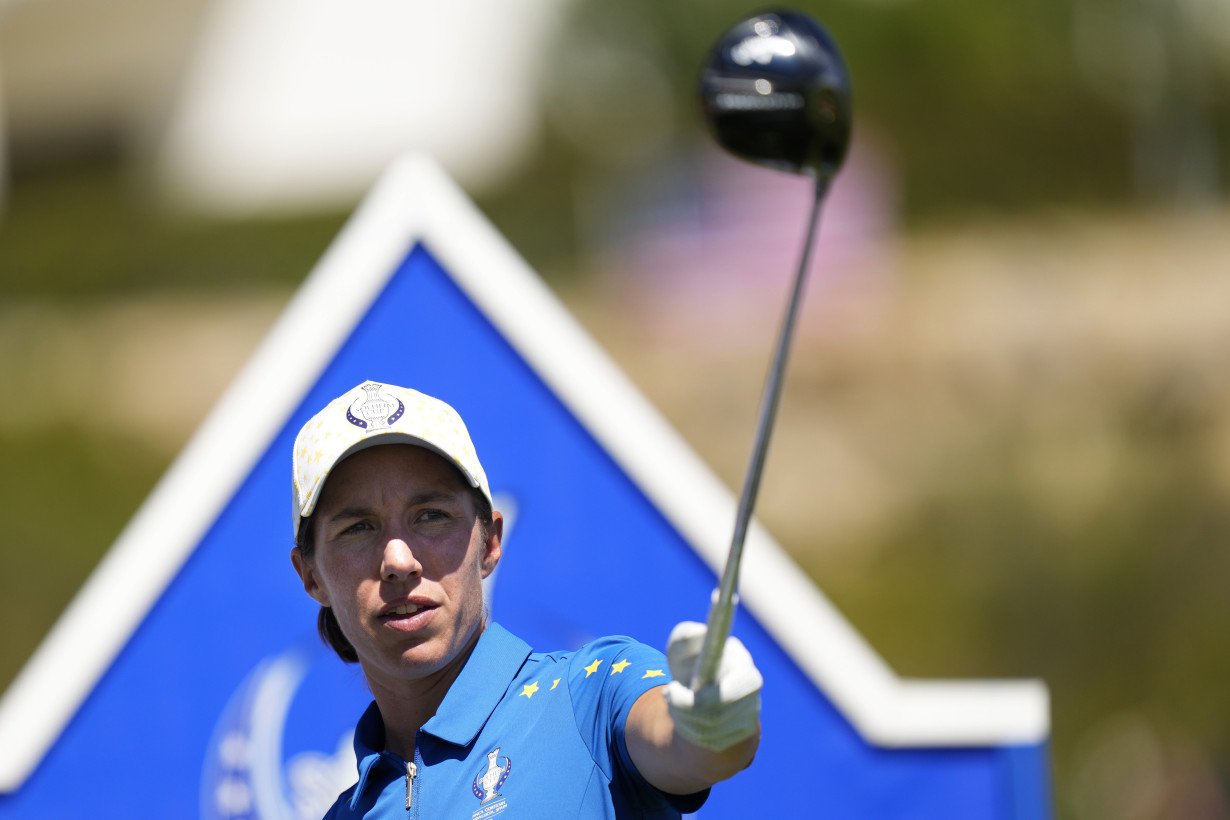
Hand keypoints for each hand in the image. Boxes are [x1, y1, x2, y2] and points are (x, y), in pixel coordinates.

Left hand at [663, 621, 762, 751]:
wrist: (703, 690)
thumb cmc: (693, 662)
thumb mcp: (684, 646)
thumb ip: (686, 636)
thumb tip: (695, 636)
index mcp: (745, 670)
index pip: (734, 691)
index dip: (703, 696)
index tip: (673, 688)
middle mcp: (752, 696)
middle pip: (715, 715)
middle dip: (683, 707)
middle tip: (668, 692)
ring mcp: (749, 719)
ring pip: (707, 731)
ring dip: (681, 717)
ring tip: (675, 700)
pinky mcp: (740, 738)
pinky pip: (707, 742)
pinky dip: (688, 730)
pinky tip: (687, 716)